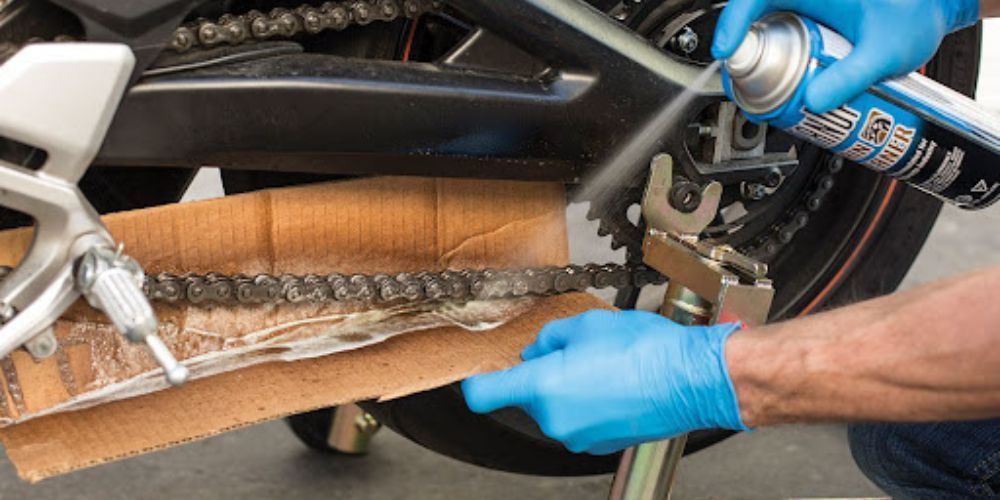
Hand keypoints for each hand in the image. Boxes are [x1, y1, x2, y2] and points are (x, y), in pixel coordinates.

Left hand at [462, 310, 746, 454]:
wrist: (691, 380)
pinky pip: (580, 419)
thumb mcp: (587, 325)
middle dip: (542, 373)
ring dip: (568, 388)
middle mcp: (555, 419)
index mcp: (543, 387)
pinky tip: (615, 383)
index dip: (477, 382)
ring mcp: (578, 436)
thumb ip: (549, 338)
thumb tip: (537, 349)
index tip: (479, 375)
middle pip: (526, 397)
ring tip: (602, 365)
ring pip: (555, 408)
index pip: (483, 394)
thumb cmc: (646, 352)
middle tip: (573, 351)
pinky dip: (588, 403)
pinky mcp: (600, 443)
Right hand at [711, 0, 979, 112]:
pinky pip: (783, 42)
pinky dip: (777, 66)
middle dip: (742, 55)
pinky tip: (786, 89)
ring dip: (759, 63)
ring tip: (762, 93)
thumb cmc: (916, 15)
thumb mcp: (883, 52)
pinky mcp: (811, 28)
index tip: (725, 51)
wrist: (936, 8)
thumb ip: (850, 77)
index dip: (733, 24)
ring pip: (766, 33)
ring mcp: (806, 12)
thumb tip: (814, 102)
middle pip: (754, 20)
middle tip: (743, 85)